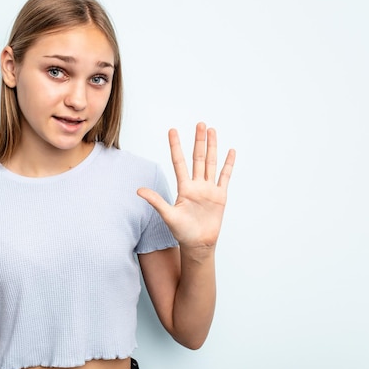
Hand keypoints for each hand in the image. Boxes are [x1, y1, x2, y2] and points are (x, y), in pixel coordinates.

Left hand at [138, 122, 235, 248]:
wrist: (198, 244)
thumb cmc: (181, 232)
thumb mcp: (167, 215)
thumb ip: (155, 201)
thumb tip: (138, 190)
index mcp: (183, 188)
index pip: (179, 162)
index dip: (176, 146)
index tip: (172, 130)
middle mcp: (196, 185)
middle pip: (198, 158)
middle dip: (199, 141)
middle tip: (200, 124)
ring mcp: (209, 189)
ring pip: (211, 163)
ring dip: (212, 147)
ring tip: (212, 131)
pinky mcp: (220, 196)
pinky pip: (224, 177)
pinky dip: (228, 164)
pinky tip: (230, 151)